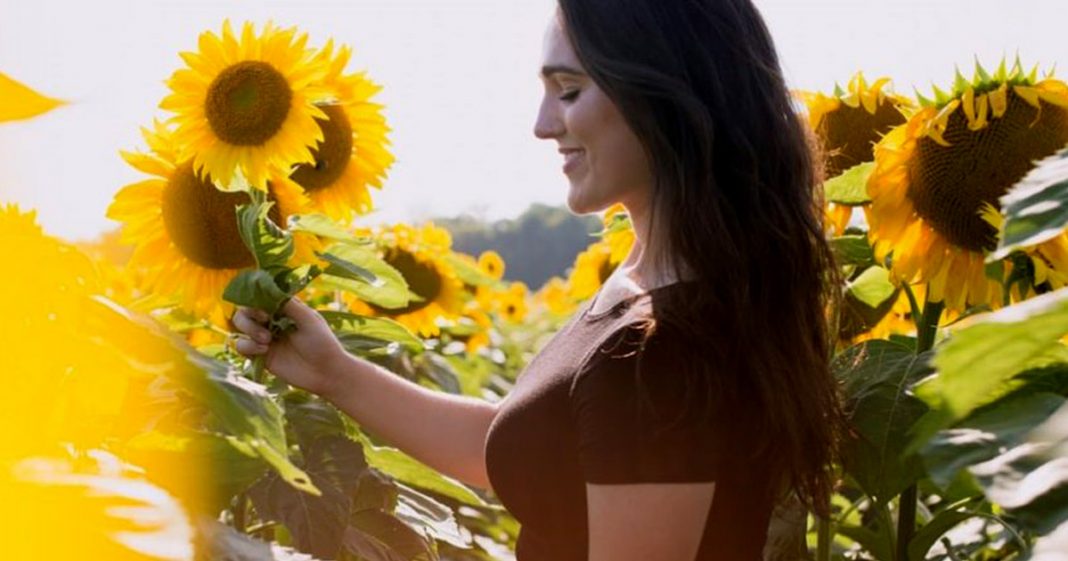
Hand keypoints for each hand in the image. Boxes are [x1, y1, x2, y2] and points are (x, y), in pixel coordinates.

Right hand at [231, 297, 349, 396]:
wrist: (325, 373)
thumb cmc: (322, 343)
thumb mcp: (308, 319)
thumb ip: (288, 304)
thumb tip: (269, 289)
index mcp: (284, 308)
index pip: (260, 296)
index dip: (256, 298)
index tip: (266, 308)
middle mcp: (271, 320)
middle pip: (245, 309)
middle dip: (250, 314)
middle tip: (265, 321)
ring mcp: (264, 337)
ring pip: (239, 325)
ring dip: (249, 329)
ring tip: (267, 340)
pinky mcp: (259, 355)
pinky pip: (241, 346)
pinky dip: (248, 346)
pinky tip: (264, 351)